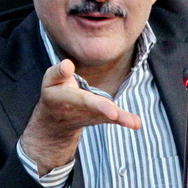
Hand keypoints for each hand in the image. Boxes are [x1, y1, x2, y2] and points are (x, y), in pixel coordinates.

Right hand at [20, 59, 140, 174]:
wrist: (55, 121)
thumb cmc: (54, 93)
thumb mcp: (50, 80)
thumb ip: (58, 72)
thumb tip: (68, 64)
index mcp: (68, 99)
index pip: (84, 101)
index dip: (98, 105)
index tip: (112, 111)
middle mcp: (81, 110)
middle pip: (97, 110)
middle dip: (109, 113)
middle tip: (118, 116)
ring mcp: (92, 116)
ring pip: (107, 117)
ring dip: (122, 119)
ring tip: (135, 123)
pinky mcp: (100, 117)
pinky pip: (113, 119)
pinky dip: (126, 120)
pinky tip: (137, 123)